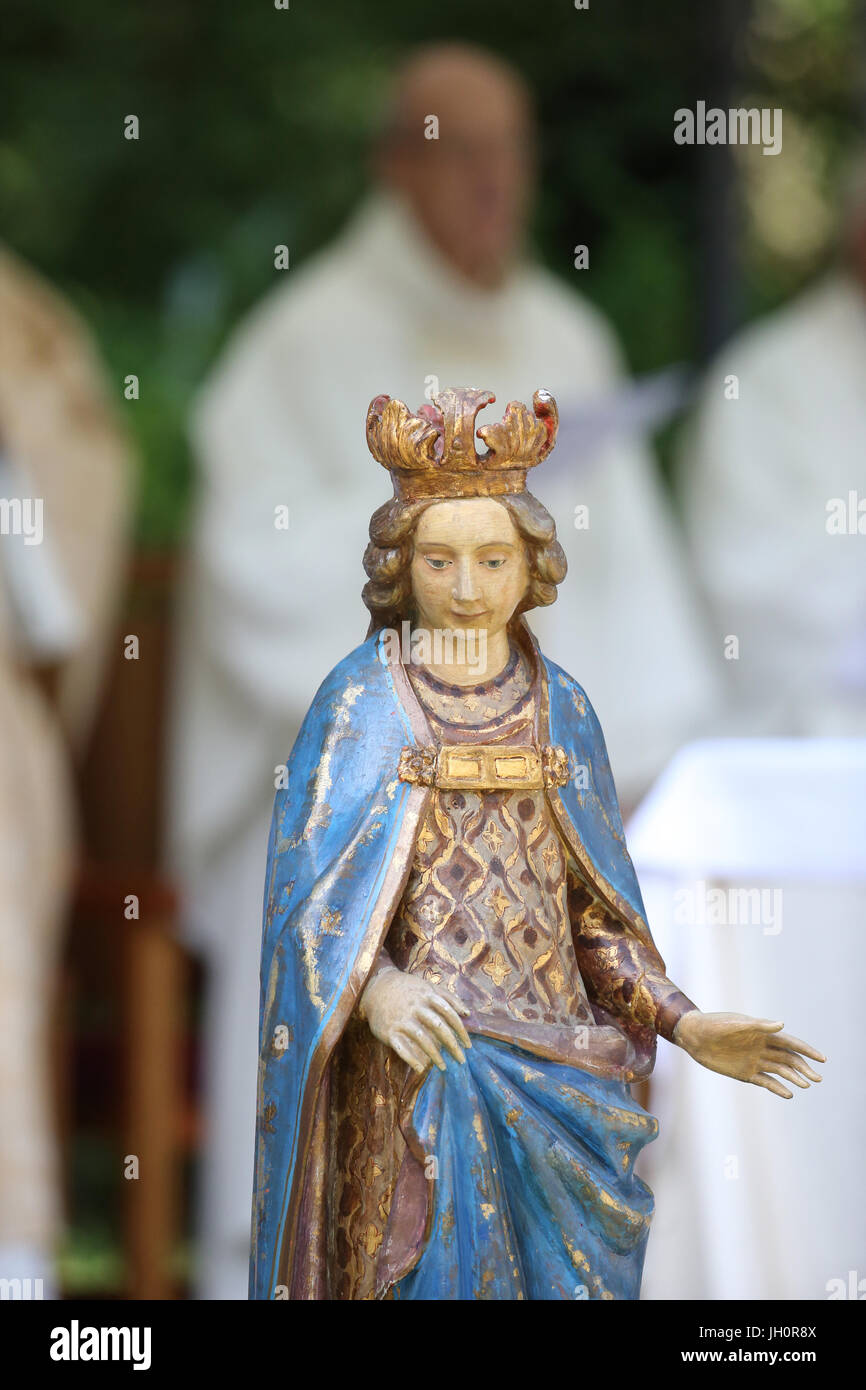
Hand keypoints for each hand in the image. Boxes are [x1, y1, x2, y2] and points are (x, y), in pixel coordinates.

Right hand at [358, 967, 471, 1073]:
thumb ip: (449, 997)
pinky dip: (411, 1059)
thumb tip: (468, 1013)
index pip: (449, 1014)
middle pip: (439, 1027)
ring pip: (422, 1039)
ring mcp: (402, 1020)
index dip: (461, 1031)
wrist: (376, 988)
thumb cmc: (408, 989)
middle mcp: (416, 1007)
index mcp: (427, 996)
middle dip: (452, 1045)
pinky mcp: (389, 1031)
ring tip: (444, 1067)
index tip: (468, 1045)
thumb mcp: (428, 987)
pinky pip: (401, 1048)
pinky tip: (421, 1069)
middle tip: (461, 1060)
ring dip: (435, 1055)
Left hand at [672, 1010, 824, 1098]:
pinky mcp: (745, 1073)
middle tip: (817, 1078)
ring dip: (793, 1078)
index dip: (807, 1050)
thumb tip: (782, 1024)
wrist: (694, 1036)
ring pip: (779, 1071)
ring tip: (806, 1085)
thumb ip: (759, 1026)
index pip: (791, 1043)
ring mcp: (754, 1061)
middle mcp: (762, 1048)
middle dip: (804, 1068)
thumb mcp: (737, 1024)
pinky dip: (777, 1088)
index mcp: (763, 1033)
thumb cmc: (716, 1024)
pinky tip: (788, 1094)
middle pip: (789, 1059)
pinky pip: (765, 1082)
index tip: (822, 1059)